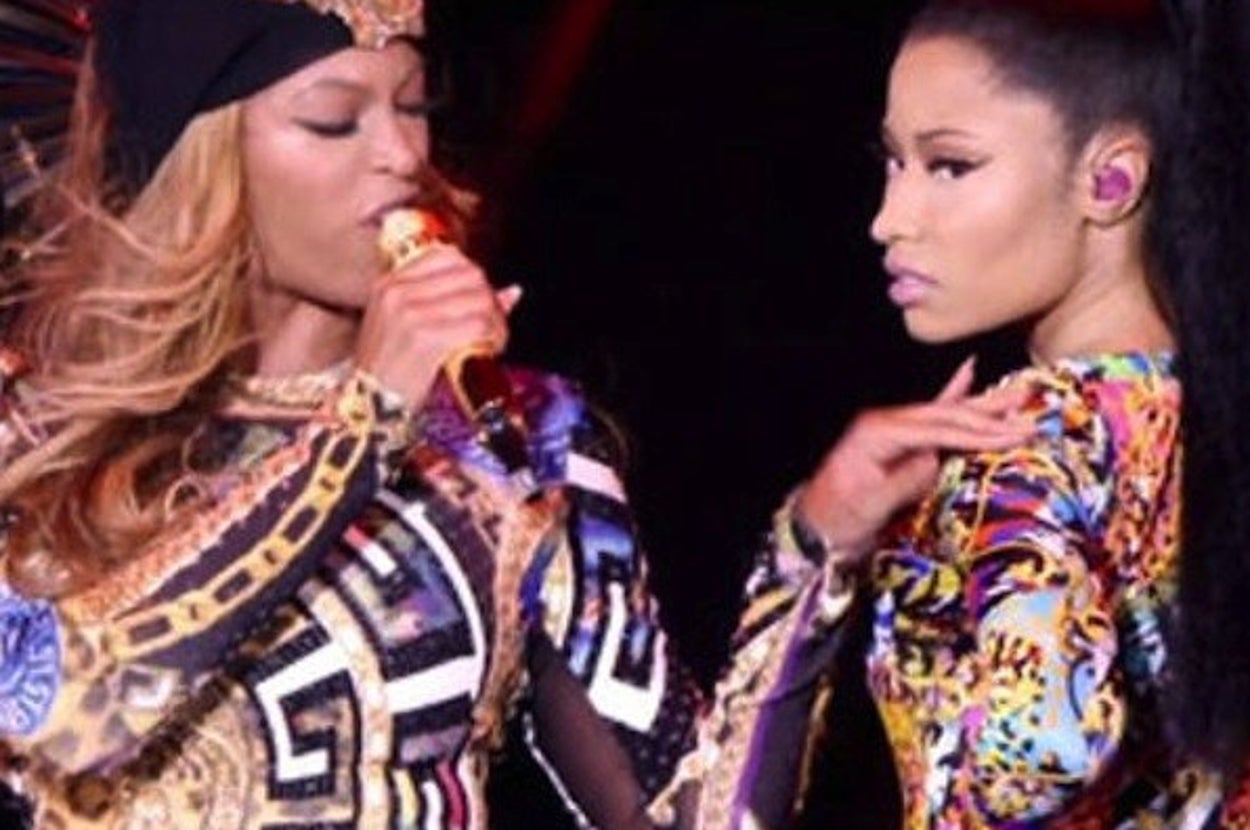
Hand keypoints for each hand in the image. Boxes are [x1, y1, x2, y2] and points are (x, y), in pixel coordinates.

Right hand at [354, 243, 521, 408]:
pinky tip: (491, 349)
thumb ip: (452, 303)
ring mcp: (410, 314)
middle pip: (469, 275)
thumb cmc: (392, 370)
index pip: (447, 256)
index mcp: (390, 283)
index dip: (474, 278)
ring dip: (496, 321)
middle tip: (493, 325)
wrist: (369, 407)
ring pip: (479, 299)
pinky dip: (493, 336)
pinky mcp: (425, 339)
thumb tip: (513, 292)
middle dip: (490, 299)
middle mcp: (397, 292)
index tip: (480, 301)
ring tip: (494, 340)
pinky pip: (478, 325)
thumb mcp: (407, 326)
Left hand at [796, 357, 1034, 564]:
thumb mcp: (869, 506)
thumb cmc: (836, 520)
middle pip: (945, 414)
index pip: (937, 429)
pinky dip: (953, 395)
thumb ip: (903, 481)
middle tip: (1030, 410)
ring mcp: (892, 430)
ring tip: (1017, 391)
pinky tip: (968, 374)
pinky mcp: (897, 442)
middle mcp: (886, 424)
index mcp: (877, 434)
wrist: (812, 529)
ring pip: (945, 413)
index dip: (976, 433)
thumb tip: (935, 461)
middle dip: (989, 415)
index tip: (1013, 435)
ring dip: (982, 404)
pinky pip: (931, 417)